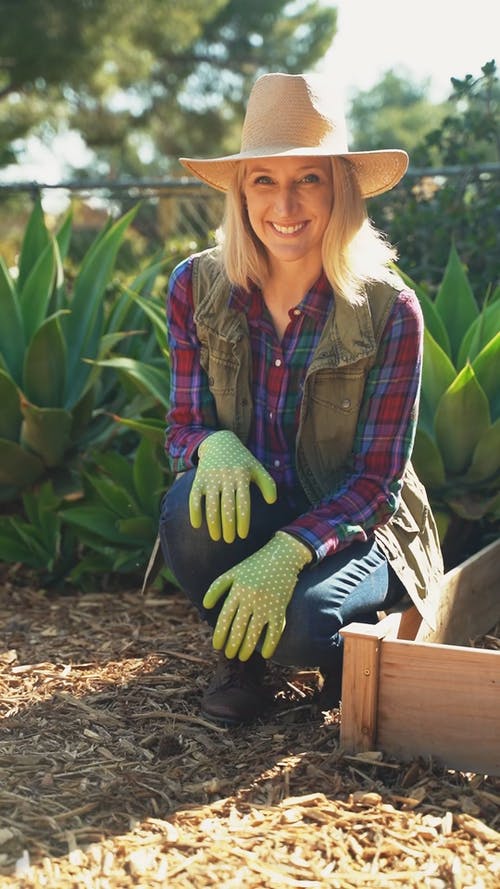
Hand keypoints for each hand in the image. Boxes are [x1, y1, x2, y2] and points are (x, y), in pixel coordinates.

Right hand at [189, 430, 276, 542]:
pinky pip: (194, 497)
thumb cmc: (242, 461)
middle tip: (229, 540)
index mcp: (242, 476)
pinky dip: (194, 511)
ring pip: (210, 504)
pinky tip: (196, 525)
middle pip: (226, 506)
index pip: (243, 502)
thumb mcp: (257, 468)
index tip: (242, 535)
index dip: (242, 520)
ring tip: (216, 537)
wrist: (220, 442)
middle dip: (228, 525)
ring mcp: (211, 478)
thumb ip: (268, 484)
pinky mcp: (199, 479)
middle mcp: (226, 477)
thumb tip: (272, 502)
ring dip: (212, 523)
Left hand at [203, 531, 311, 660]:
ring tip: (242, 657)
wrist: (282, 556)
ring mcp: (266, 605)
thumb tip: (205, 605)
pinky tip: (265, 654)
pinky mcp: (280, 609)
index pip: (225, 619)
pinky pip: (275, 632)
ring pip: (254, 633)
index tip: (217, 646)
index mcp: (237, 591)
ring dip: (247, 648)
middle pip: (238, 629)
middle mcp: (251, 599)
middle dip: (232, 645)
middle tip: (229, 654)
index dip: (220, 635)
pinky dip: (270, 644)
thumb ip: (216, 588)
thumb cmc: (254, 566)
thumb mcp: (233, 573)